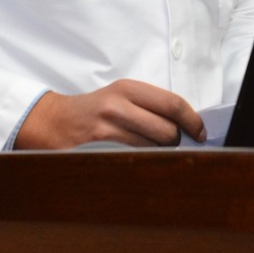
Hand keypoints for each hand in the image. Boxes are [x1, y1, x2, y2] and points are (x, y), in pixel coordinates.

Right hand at [14, 79, 205, 148]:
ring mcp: (108, 127)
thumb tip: (186, 124)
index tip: (201, 133)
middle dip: (176, 142)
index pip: (173, 104)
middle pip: (168, 129)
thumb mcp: (120, 97)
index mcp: (128, 88)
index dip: (193, 121)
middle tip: (173, 146)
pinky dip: (144, 163)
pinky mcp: (98, 148)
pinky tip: (140, 163)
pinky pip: (135, 159)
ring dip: (161, 154)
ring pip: (153, 147)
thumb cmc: (93, 111)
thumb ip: (149, 106)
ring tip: (151, 153)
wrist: (52, 122)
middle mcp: (119, 104)